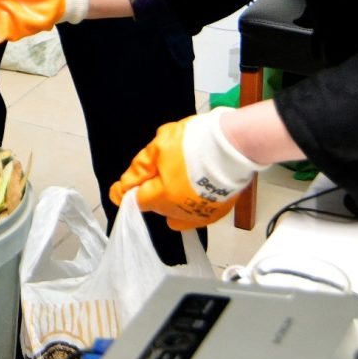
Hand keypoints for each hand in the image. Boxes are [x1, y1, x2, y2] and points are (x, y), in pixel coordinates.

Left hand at [109, 113, 252, 230]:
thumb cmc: (196, 142)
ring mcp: (199, 215)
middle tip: (167, 164)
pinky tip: (198, 187)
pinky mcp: (217, 213)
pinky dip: (193, 203)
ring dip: (174, 198)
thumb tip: (122, 187)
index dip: (130, 189)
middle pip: (157, 205)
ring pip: (176, 212)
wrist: (235, 145)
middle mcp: (178, 213)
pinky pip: (196, 213)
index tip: (132, 181)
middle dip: (156, 189)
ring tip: (185, 174)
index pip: (135, 201)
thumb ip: (139, 169)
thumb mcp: (160, 146)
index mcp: (161, 197)